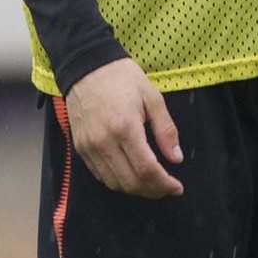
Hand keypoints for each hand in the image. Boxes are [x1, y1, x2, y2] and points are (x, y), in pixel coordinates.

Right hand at [66, 58, 184, 198]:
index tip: (177, 187)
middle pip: (130, 182)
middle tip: (167, 187)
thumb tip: (176, 158)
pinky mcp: (80, 148)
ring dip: (135, 189)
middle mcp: (104, 142)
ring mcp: (89, 147)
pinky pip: (100, 175)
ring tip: (151, 184)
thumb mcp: (152, 97)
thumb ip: (165, 129)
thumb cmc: (122, 77)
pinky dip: (117, 181)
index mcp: (125, 127)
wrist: (86, 66)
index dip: (164, 184)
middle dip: (152, 190)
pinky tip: (130, 175)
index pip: (146, 169)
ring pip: (114, 183)